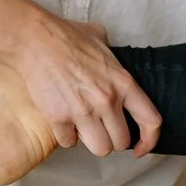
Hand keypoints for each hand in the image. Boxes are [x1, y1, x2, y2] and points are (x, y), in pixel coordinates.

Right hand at [0, 0, 161, 157]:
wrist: (35, 39)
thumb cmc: (66, 36)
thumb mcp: (101, 39)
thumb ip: (111, 56)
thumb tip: (111, 58)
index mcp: (123, 83)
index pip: (150, 121)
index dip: (149, 140)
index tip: (140, 147)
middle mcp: (107, 101)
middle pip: (120, 142)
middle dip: (112, 139)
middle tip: (101, 129)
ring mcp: (82, 111)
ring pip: (100, 149)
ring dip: (92, 142)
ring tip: (83, 128)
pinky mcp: (58, 118)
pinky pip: (69, 143)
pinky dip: (66, 136)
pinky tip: (62, 122)